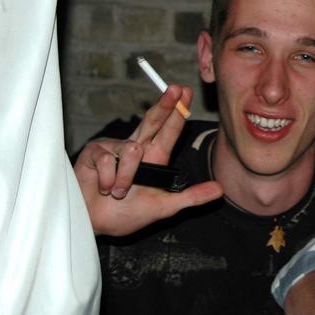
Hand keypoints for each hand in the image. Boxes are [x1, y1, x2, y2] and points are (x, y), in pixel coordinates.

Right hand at [74, 85, 222, 235]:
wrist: (97, 225)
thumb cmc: (127, 214)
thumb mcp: (164, 207)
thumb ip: (191, 197)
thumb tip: (221, 189)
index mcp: (154, 157)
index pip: (169, 130)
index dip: (178, 111)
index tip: (186, 92)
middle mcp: (135, 147)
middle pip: (152, 120)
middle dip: (165, 104)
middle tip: (176, 89)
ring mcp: (113, 148)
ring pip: (131, 150)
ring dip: (126, 178)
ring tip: (119, 193)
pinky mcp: (93, 153)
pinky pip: (107, 161)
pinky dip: (108, 181)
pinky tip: (103, 188)